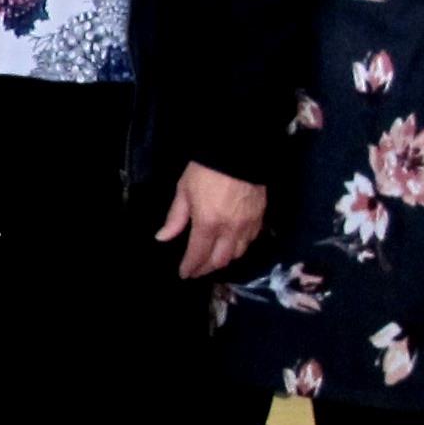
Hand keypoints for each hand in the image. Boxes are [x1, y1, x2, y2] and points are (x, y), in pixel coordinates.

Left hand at [157, 163, 266, 280]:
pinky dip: (240, 247)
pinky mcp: (261, 217)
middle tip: (197, 270)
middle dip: (207, 268)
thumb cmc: (206, 168)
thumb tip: (163, 238)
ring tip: (214, 259)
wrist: (240, 150)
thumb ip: (176, 217)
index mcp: (208, 224)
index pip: (198, 255)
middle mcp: (230, 230)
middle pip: (220, 260)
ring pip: (238, 253)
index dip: (190, 267)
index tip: (184, 274)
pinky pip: (251, 241)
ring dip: (224, 260)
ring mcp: (248, 225)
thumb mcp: (184, 189)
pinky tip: (233, 244)